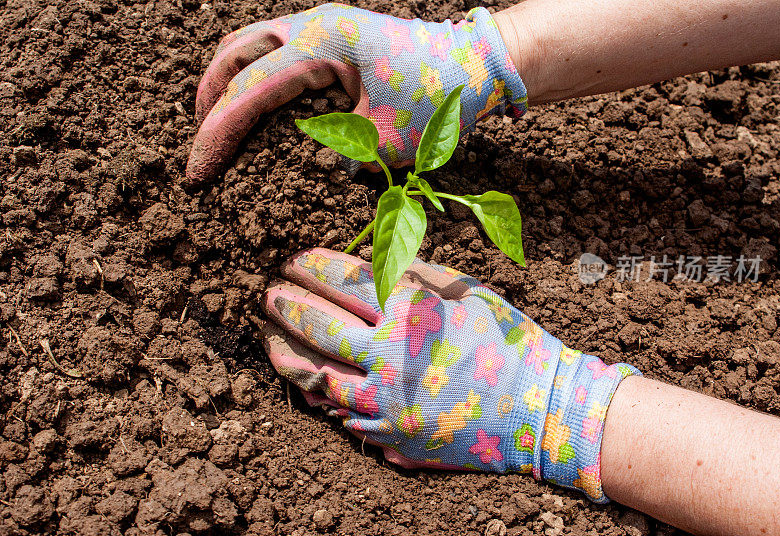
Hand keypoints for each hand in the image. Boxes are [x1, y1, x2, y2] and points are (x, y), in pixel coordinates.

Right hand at [187, 3, 527, 184]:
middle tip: (199, 150)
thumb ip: (334, 154)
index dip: (218, 134)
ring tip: (212, 126)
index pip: (251, 90)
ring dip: (226, 83)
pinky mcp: (330, 36)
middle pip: (235, 54)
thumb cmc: (438, 100)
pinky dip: (251, 75)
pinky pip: (274, 48)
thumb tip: (297, 172)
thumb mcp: (385, 142)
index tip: (198, 173)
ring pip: (249, 43)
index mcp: (323, 44)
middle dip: (209, 102)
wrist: (475, 65)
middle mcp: (314, 25)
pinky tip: (251, 106)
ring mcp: (321, 25)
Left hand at [261, 248, 638, 501]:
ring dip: (288, 354)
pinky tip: (308, 382)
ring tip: (269, 339)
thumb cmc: (507, 340)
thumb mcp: (464, 290)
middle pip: (320, 327)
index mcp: (408, 315)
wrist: (540, 408)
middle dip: (287, 305)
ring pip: (318, 378)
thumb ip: (413, 274)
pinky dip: (320, 395)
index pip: (345, 282)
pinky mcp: (392, 438)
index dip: (314, 266)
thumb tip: (366, 264)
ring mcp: (387, 405)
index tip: (294, 259)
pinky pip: (341, 416)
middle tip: (268, 293)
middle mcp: (389, 360)